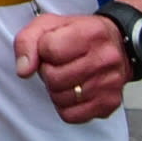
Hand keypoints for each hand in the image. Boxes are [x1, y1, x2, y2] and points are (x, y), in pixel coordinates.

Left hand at [13, 10, 130, 125]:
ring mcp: (110, 83)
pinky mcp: (109, 104)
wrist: (117, 45)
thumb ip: (27, 41)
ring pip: (61, 98)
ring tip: (66, 76)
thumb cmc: (80, 34)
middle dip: (48, 72)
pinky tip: (72, 91)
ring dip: (55, 89)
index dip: (43, 50)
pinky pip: (71, 115)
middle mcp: (105, 59)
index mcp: (90, 33)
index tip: (51, 48)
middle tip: (57, 65)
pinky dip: (64, 106)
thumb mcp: (49, 25)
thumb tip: (23, 70)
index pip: (50, 49)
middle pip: (55, 78)